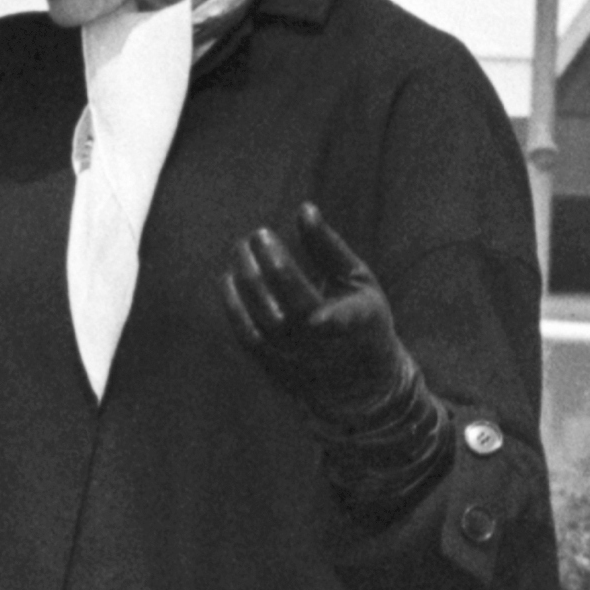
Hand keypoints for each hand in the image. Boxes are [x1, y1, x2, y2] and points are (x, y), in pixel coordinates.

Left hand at [219, 204, 413, 431]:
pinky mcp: (274, 368)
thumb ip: (328, 247)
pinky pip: (246, 336)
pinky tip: (228, 278)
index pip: (342, 320)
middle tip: (256, 235)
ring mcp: (297, 360)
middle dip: (271, 269)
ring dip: (247, 281)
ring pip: (262, 321)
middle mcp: (325, 347)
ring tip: (239, 250)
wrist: (356, 381)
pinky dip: (234, 306)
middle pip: (291, 310)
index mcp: (357, 324)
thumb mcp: (357, 280)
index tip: (317, 318)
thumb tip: (304, 208)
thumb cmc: (360, 316)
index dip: (332, 320)